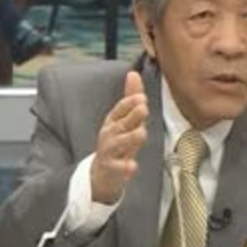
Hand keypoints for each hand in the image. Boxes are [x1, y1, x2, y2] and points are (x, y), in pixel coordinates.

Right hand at [90, 71, 147, 203]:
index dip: (129, 103)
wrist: (103, 172)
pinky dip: (125, 167)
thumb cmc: (117, 142)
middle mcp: (110, 134)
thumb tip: (134, 73)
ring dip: (131, 138)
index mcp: (113, 121)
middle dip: (132, 116)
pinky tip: (132, 165)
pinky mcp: (112, 169)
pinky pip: (119, 168)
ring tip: (141, 133)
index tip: (141, 96)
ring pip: (119, 144)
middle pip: (121, 124)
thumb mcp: (124, 119)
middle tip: (143, 108)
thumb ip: (130, 97)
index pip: (120, 109)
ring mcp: (110, 152)